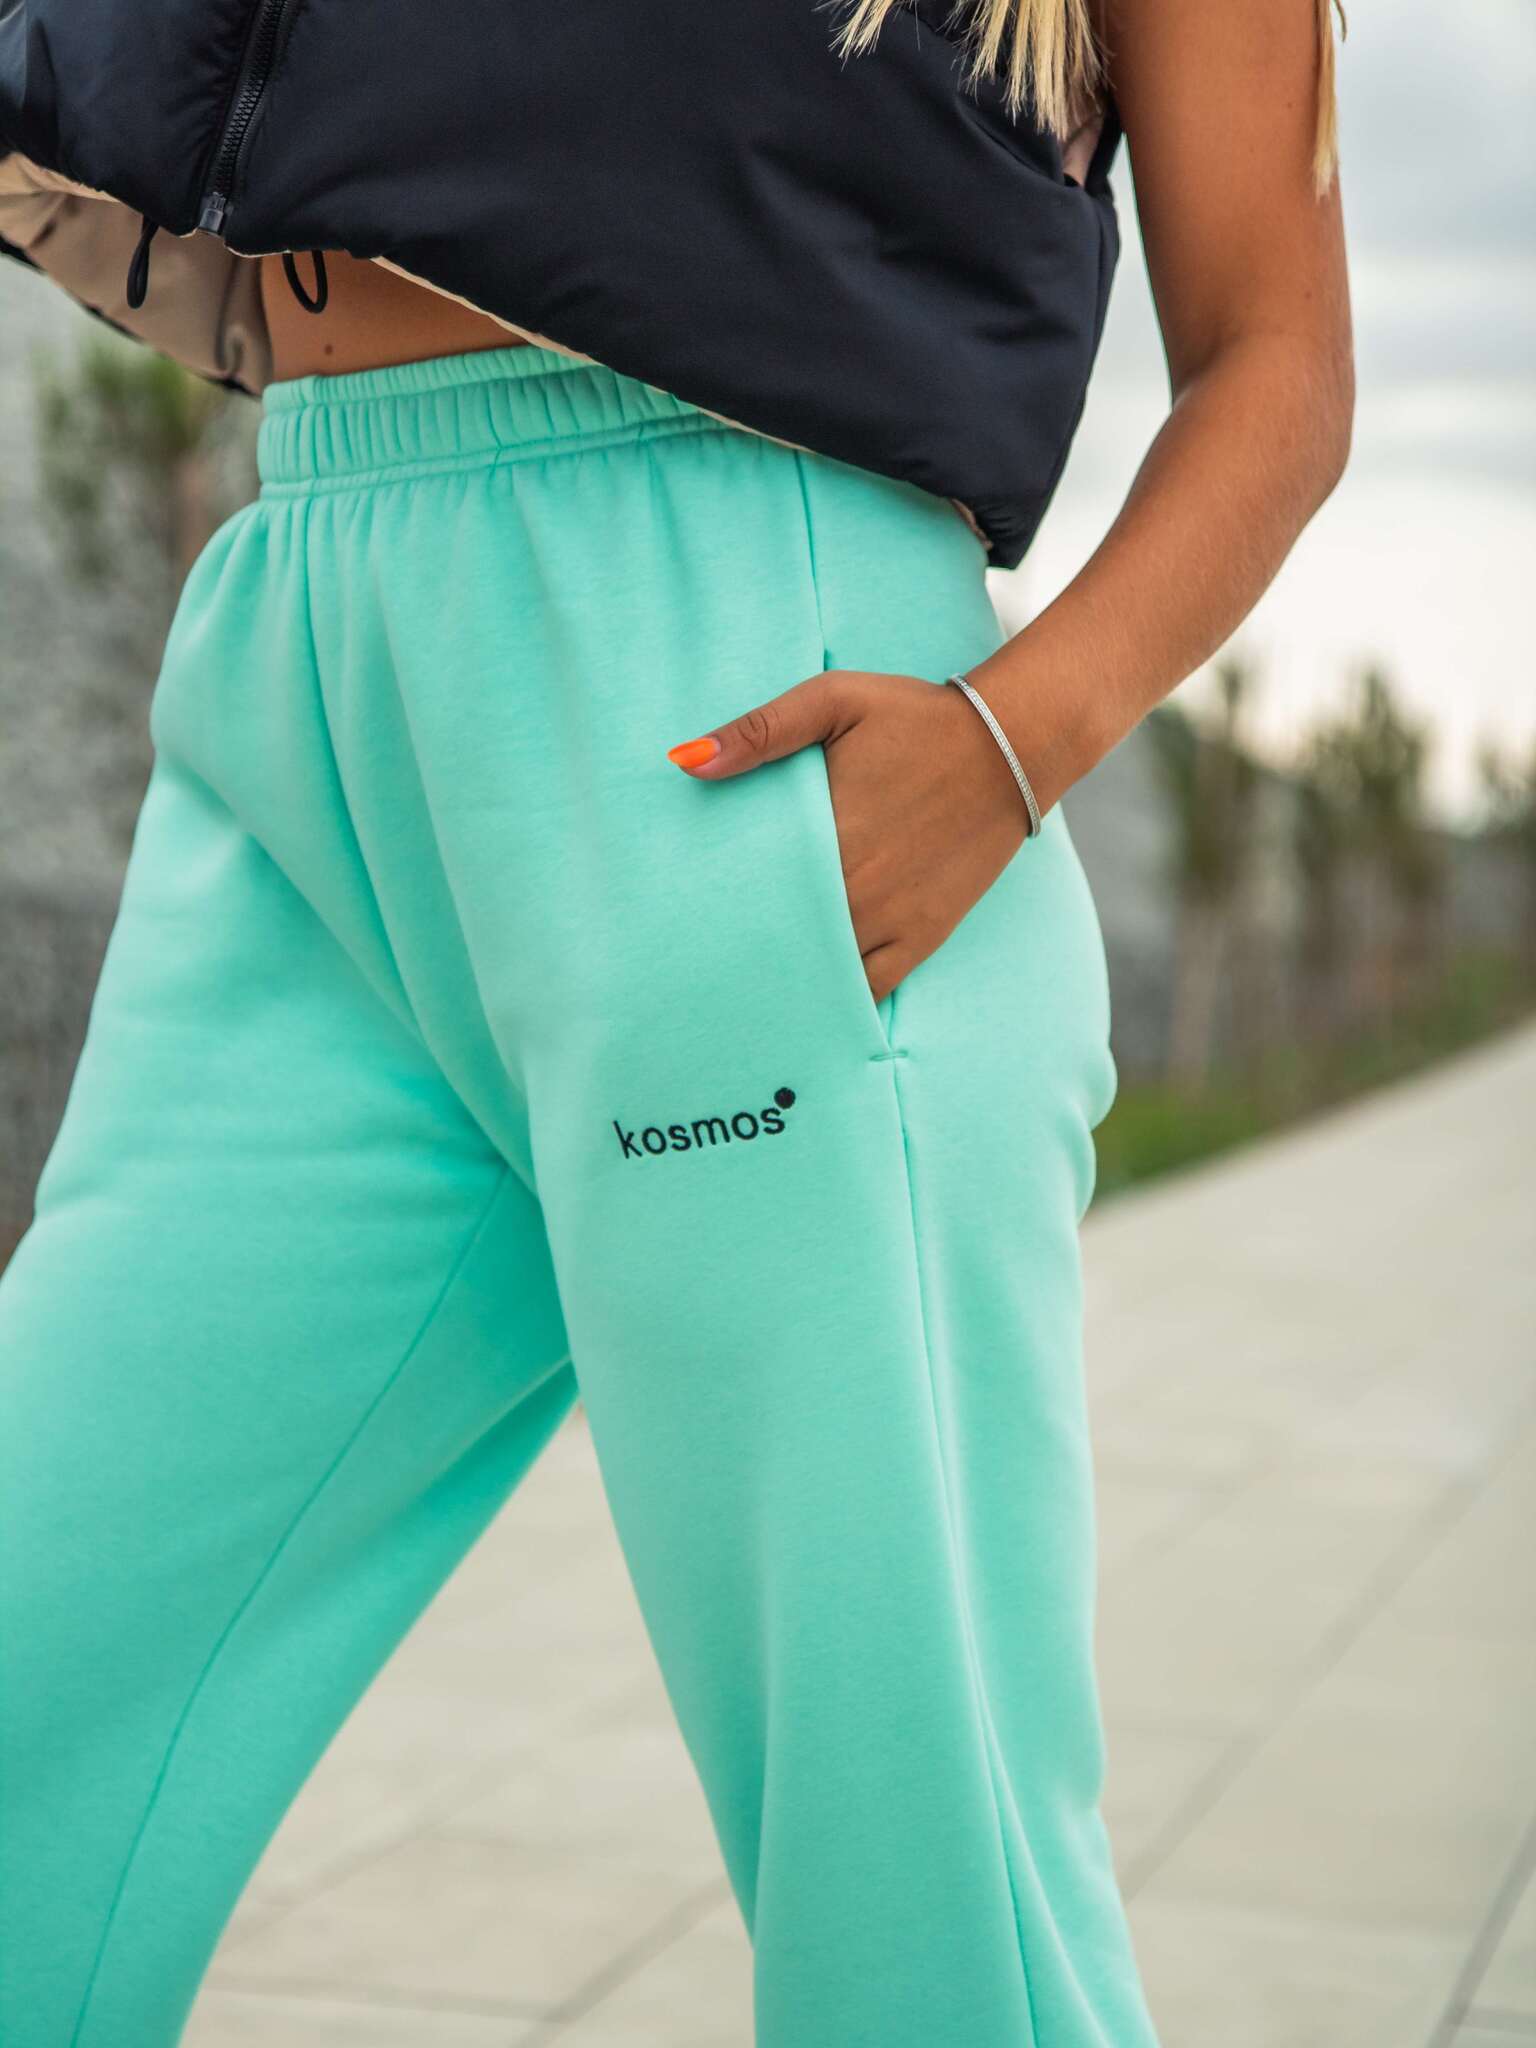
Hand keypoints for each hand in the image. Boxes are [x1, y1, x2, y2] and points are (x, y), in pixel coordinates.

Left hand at [666, 670, 1032, 1002]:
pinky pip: (871, 989)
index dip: (712, 908)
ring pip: (819, 972)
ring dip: (784, 980)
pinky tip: (808, 1009)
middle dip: (738, 949)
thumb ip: (761, 730)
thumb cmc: (916, 718)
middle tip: (694, 968)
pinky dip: (838, 1000)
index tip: (680, 919)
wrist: (1011, 744)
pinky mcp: (922, 936)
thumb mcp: (834, 700)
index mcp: (823, 833)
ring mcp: (889, 918)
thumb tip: (687, 761)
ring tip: (741, 992)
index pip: (747, 889)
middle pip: (776, 938)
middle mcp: (853, 887)